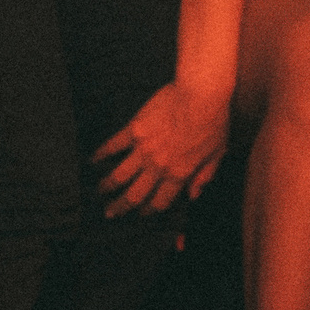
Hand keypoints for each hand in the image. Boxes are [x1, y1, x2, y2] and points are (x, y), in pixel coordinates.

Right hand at [94, 81, 230, 216]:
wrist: (201, 95)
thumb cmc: (214, 121)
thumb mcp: (217, 152)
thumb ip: (205, 175)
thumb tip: (194, 194)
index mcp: (179, 173)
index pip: (160, 201)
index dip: (150, 211)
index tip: (142, 214)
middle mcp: (158, 166)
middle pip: (135, 194)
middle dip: (121, 207)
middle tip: (111, 213)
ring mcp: (144, 148)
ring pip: (119, 175)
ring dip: (107, 186)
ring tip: (99, 191)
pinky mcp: (134, 129)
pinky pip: (113, 145)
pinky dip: (101, 153)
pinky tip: (93, 160)